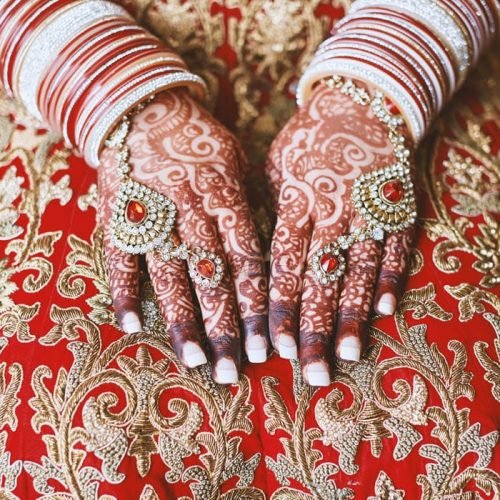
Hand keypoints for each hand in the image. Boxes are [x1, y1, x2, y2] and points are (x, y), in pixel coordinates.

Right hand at [98, 89, 268, 383]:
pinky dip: (124, 290)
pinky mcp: (118, 215)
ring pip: (169, 275)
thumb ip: (251, 205)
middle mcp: (189, 209)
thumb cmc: (200, 137)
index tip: (268, 345)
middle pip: (211, 277)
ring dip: (182, 320)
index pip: (247, 260)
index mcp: (224, 195)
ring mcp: (151, 213)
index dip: (258, 306)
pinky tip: (131, 325)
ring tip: (195, 360)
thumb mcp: (237, 160)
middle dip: (225, 326)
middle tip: (236, 370)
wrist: (145, 106)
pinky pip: (120, 257)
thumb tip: (272, 254)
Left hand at [266, 82, 415, 385]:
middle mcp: (332, 212)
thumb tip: (257, 259)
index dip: (278, 310)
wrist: (360, 99)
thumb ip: (271, 213)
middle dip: (314, 329)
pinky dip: (389, 280)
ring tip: (348, 354)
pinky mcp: (397, 207)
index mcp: (296, 203)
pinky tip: (384, 312)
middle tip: (311, 373)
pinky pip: (394, 249)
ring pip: (358, 273)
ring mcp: (368, 211)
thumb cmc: (308, 137)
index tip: (271, 347)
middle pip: (320, 281)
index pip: (283, 267)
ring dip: (352, 317)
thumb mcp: (277, 167)